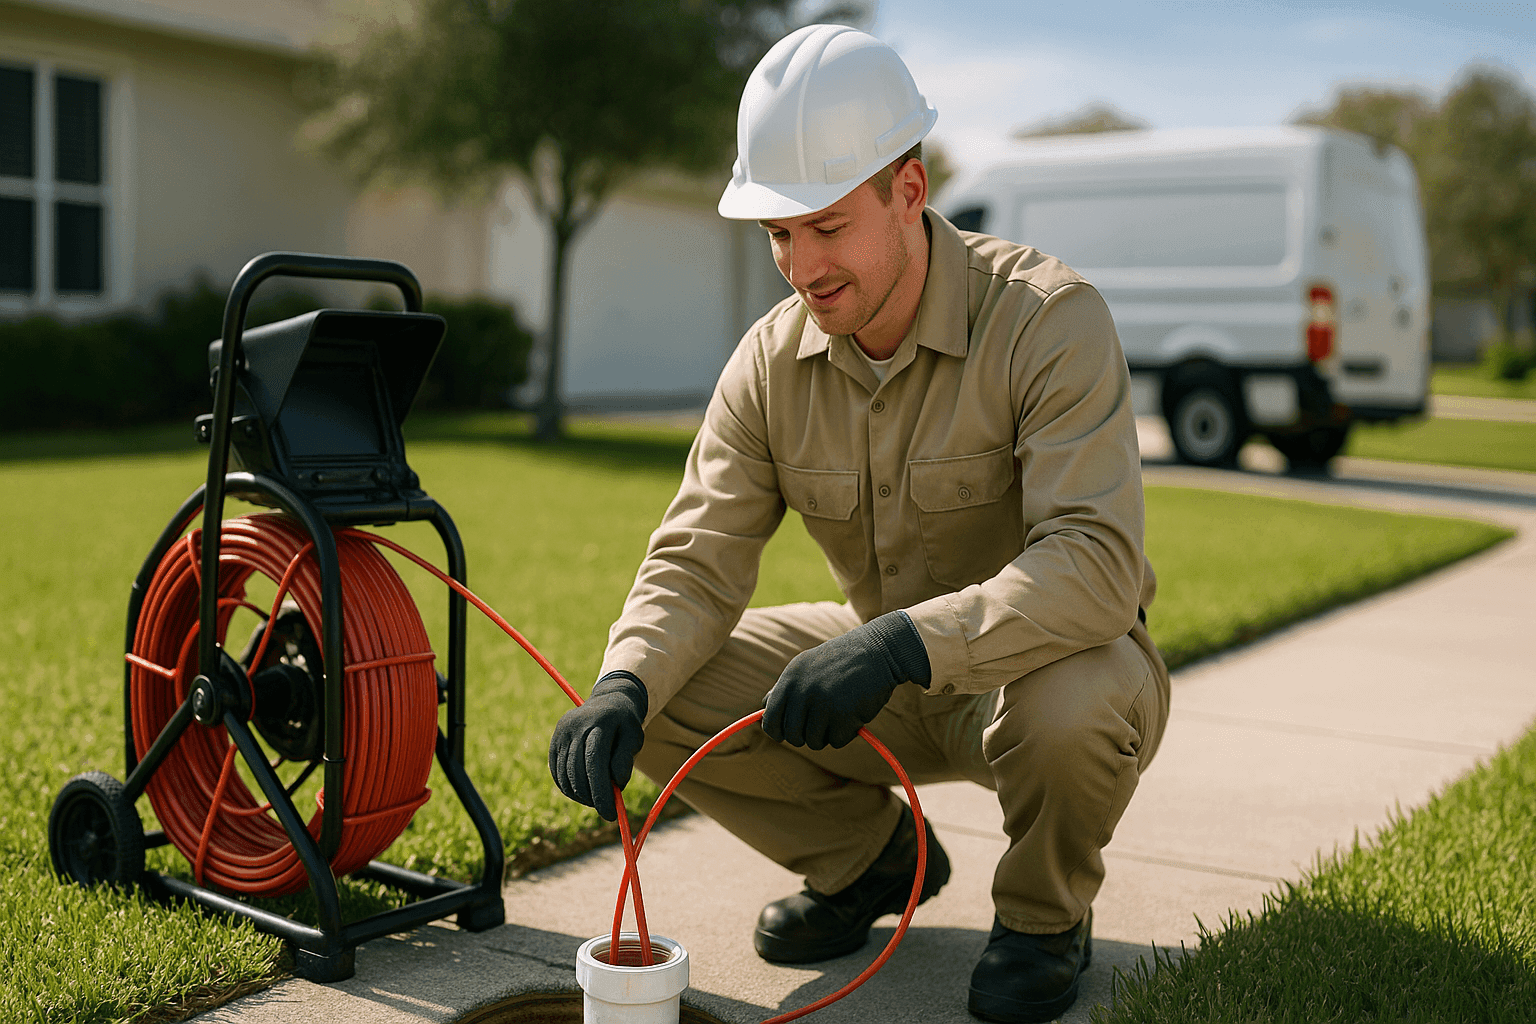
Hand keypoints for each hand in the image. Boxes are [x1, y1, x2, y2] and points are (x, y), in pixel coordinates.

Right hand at [548, 672, 647, 820]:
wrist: (610, 700)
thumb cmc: (625, 724)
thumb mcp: (634, 737)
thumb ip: (624, 760)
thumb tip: (615, 786)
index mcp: (600, 722)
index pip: (595, 762)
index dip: (601, 792)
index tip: (610, 814)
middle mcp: (576, 725)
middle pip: (577, 770)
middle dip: (591, 796)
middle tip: (605, 811)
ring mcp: (562, 731)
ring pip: (565, 773)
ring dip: (579, 794)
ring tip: (595, 800)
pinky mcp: (555, 739)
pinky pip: (556, 771)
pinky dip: (567, 787)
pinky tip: (581, 793)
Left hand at [763, 611, 930, 749]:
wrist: (880, 650)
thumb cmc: (843, 661)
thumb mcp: (807, 666)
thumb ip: (785, 688)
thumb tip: (763, 709)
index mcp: (790, 679)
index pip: (770, 720)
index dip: (778, 733)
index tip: (787, 734)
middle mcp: (803, 692)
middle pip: (792, 736)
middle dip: (806, 736)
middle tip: (822, 724)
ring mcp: (822, 704)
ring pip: (815, 742)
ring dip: (828, 734)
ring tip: (840, 714)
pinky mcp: (844, 716)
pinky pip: (837, 741)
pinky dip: (847, 733)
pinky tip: (854, 713)